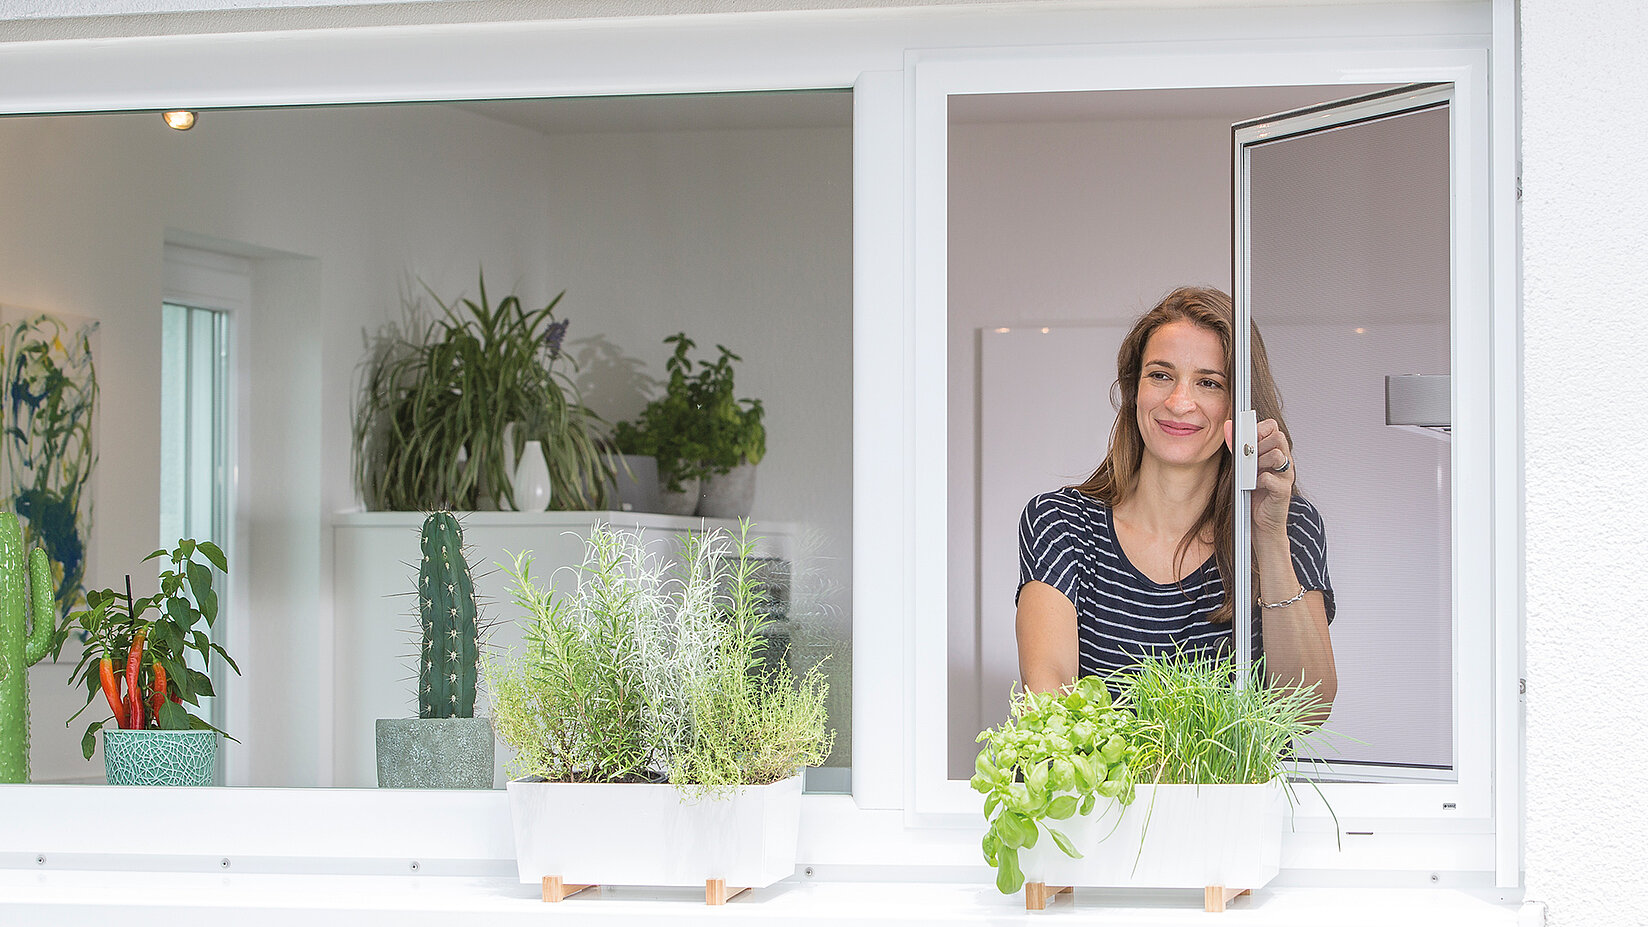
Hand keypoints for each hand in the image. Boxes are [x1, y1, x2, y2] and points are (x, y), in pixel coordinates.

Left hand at [1223, 417, 1294, 536]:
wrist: (1261, 524)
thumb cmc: (1252, 494)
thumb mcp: (1243, 466)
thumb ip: (1237, 447)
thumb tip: (1228, 426)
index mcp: (1276, 452)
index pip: (1273, 427)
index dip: (1259, 429)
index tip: (1247, 439)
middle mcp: (1284, 462)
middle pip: (1278, 437)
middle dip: (1259, 444)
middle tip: (1249, 457)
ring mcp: (1285, 476)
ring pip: (1277, 455)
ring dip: (1258, 461)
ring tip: (1251, 472)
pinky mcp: (1282, 492)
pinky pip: (1270, 478)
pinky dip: (1258, 480)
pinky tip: (1253, 485)